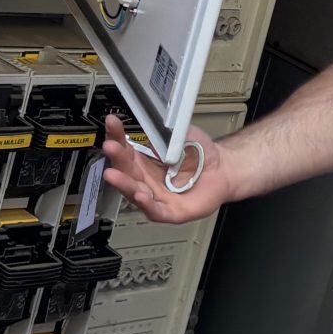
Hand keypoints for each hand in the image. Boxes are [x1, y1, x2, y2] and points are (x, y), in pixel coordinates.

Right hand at [98, 115, 228, 223]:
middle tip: (109, 146)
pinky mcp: (172, 212)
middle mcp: (146, 180)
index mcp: (145, 161)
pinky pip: (156, 211)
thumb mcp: (180, 135)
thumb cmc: (199, 154)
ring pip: (135, 193)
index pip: (125, 149)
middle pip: (126, 172)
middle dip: (116, 159)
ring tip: (112, 174)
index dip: (117, 137)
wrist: (223, 169)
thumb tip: (149, 121)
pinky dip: (147, 204)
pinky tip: (140, 195)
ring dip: (123, 184)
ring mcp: (158, 197)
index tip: (112, 123)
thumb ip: (164, 131)